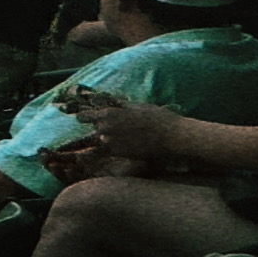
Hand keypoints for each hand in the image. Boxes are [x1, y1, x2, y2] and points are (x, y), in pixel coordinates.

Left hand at [60, 87, 181, 154]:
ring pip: (99, 140)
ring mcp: (109, 142)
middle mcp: (104, 128)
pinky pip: (105, 152)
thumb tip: (111, 103)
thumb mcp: (138, 106)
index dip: (85, 117)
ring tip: (124, 136)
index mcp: (109, 114)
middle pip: (95, 127)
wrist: (173, 136)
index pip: (84, 116)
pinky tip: (117, 148)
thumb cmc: (159, 118)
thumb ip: (120, 106)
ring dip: (106, 138)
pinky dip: (107, 149)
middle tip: (118, 126)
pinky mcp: (117, 154)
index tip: (85, 118)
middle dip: (102, 126)